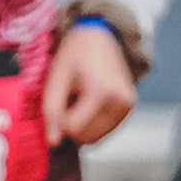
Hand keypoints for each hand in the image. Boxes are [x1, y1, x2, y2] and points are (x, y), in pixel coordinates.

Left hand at [43, 23, 135, 146]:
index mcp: (103, 92)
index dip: (59, 118)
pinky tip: (90, 102)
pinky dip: (92, 123)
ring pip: (95, 138)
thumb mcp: (56, 79)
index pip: (73, 128)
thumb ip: (52, 112)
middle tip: (71, 96)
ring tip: (80, 97)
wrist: (99, 38)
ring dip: (81, 123)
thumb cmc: (76, 55)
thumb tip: (53, 142)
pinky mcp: (129, 111)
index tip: (60, 98)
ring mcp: (128, 108)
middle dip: (71, 122)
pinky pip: (103, 132)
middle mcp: (121, 102)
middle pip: (85, 137)